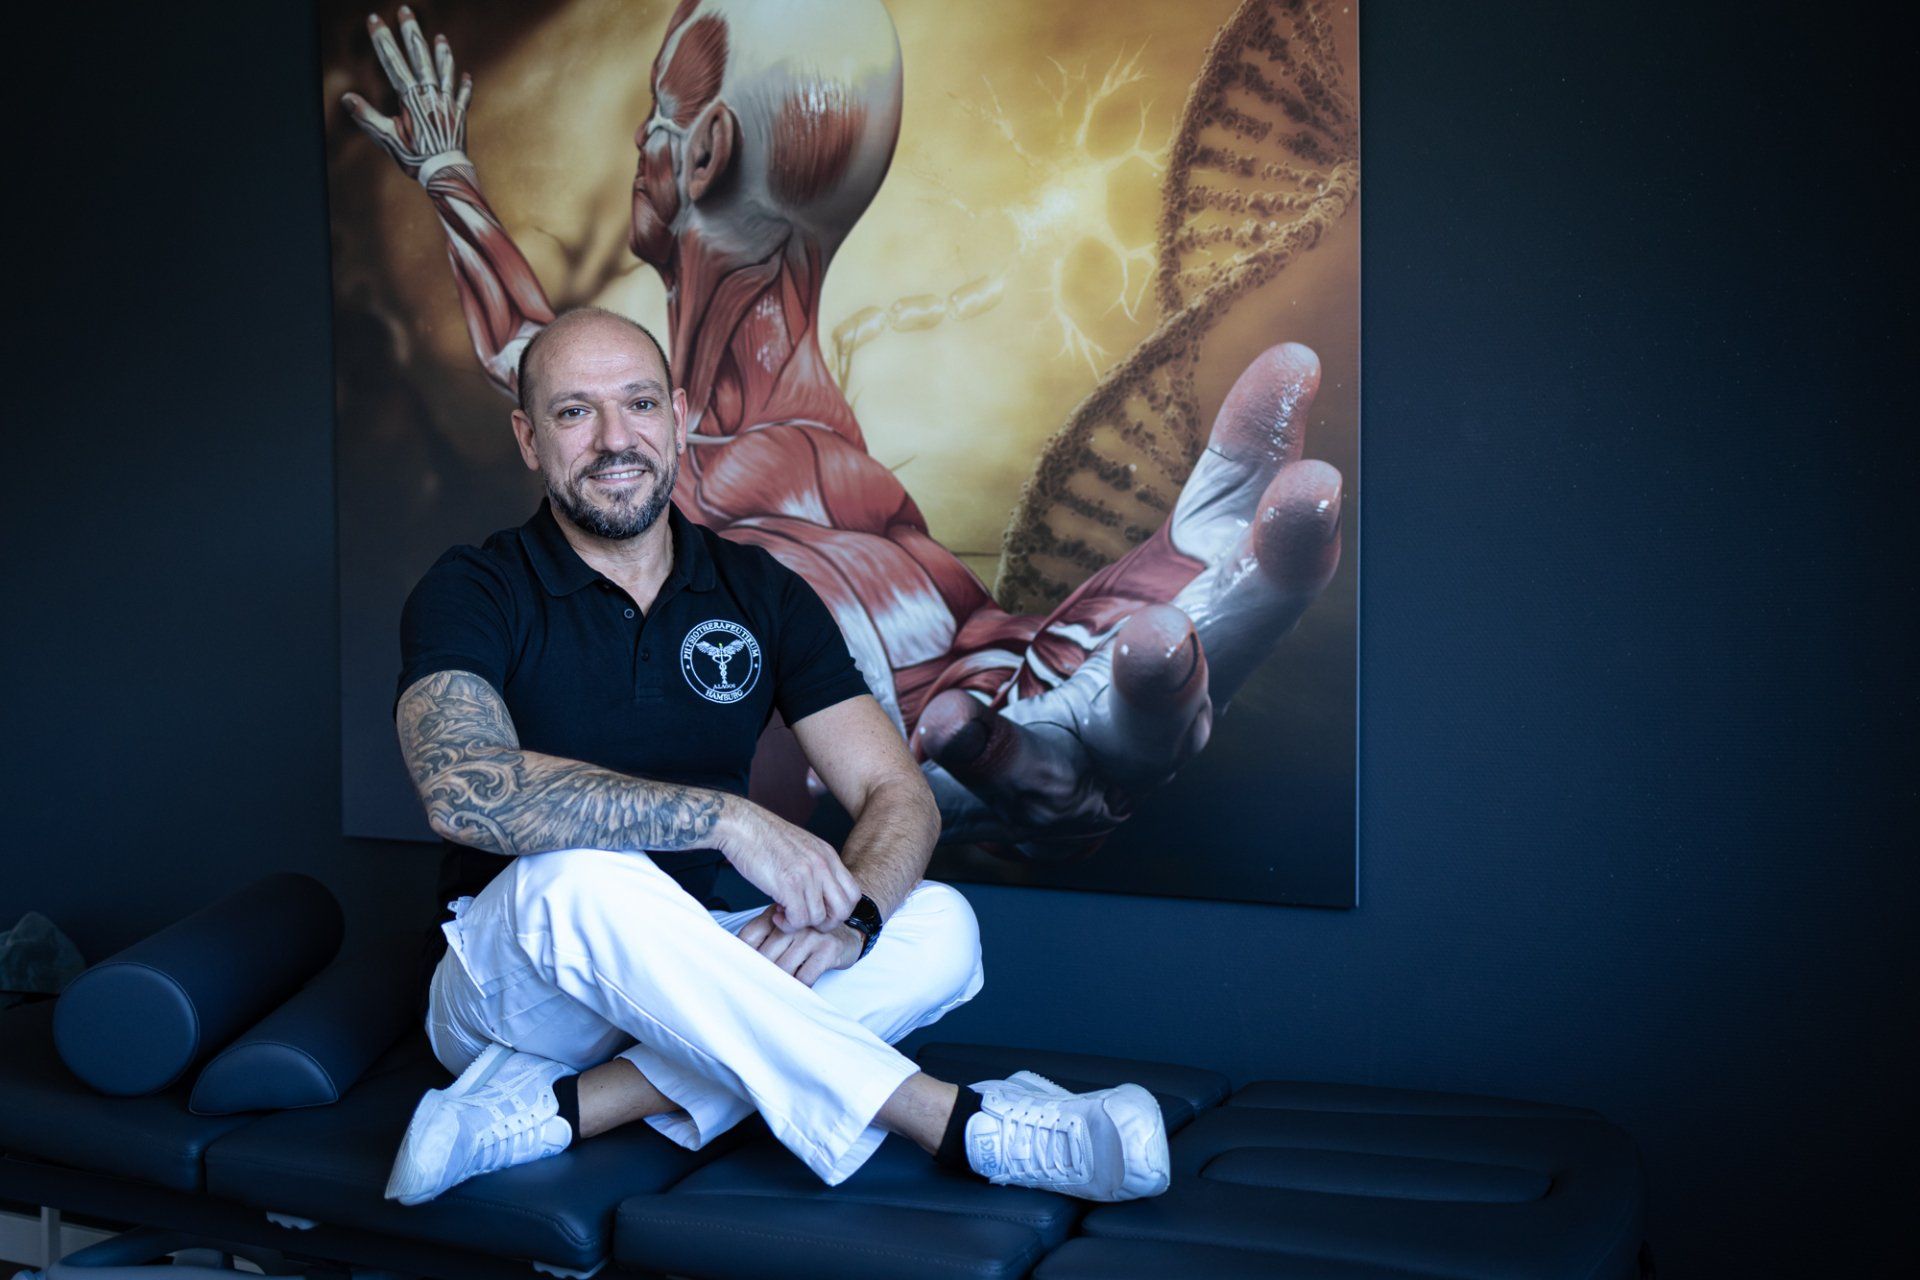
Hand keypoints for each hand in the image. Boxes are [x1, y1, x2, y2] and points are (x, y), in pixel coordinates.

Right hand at [342, 7, 471, 182]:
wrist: (446, 174)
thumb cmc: (414, 158)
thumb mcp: (386, 138)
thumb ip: (367, 116)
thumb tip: (346, 98)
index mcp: (411, 98)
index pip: (393, 62)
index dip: (382, 40)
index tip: (374, 19)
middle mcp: (431, 95)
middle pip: (420, 57)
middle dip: (411, 32)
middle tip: (406, 10)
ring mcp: (448, 103)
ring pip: (445, 71)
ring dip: (442, 53)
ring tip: (440, 36)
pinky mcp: (460, 115)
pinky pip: (463, 95)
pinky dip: (464, 84)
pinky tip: (466, 74)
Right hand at [717, 801, 861, 930]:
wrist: (741, 825)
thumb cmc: (763, 837)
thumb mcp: (801, 847)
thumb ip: (816, 867)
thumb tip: (820, 893)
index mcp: (828, 855)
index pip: (853, 893)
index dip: (839, 910)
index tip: (819, 911)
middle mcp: (822, 864)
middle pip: (844, 909)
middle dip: (826, 923)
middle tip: (806, 919)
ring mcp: (807, 874)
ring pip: (819, 918)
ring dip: (800, 923)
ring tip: (784, 913)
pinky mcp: (788, 884)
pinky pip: (799, 919)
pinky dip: (787, 924)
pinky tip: (776, 913)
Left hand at [737, 907, 862, 985]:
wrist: (848, 934)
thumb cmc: (808, 936)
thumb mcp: (783, 929)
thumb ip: (761, 938)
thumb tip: (734, 961)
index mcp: (776, 915)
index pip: (749, 937)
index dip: (741, 957)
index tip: (739, 972)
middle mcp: (794, 923)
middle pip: (765, 957)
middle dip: (762, 975)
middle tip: (760, 989)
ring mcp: (811, 935)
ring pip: (784, 969)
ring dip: (780, 984)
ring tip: (780, 991)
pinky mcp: (828, 949)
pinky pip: (805, 977)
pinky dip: (799, 988)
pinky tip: (799, 990)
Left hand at [918, 342, 1342, 855]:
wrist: (994, 752)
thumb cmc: (1104, 651)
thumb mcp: (1176, 551)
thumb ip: (1236, 461)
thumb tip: (1297, 360)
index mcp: (1210, 649)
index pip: (1262, 593)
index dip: (1289, 546)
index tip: (1313, 486)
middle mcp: (1162, 722)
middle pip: (1195, 691)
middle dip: (1196, 657)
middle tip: (1176, 629)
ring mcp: (1089, 769)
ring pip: (1116, 752)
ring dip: (1125, 707)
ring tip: (1132, 654)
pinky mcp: (1008, 795)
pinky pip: (996, 784)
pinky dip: (976, 754)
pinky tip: (949, 725)